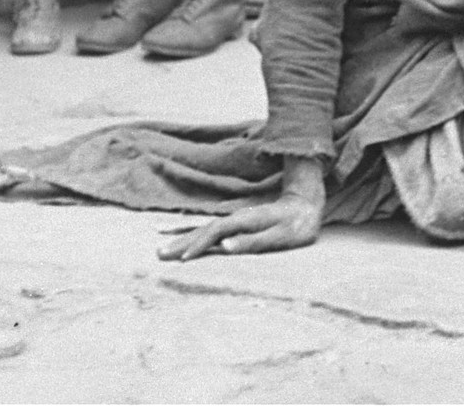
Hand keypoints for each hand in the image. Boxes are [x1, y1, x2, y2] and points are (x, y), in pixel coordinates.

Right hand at [156, 192, 323, 260]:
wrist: (305, 204)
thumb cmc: (295, 225)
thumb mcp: (279, 236)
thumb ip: (252, 242)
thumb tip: (225, 247)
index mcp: (243, 221)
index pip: (215, 233)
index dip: (199, 245)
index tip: (182, 259)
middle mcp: (235, 218)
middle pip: (202, 230)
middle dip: (181, 242)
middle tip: (158, 254)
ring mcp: (233, 220)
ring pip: (202, 229)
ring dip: (181, 237)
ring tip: (159, 246)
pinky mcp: (234, 224)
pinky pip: (207, 228)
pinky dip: (190, 229)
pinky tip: (176, 231)